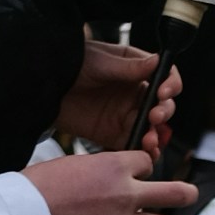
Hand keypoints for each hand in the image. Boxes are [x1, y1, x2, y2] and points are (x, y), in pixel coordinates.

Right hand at [40, 153, 199, 214]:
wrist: (26, 212)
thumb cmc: (42, 183)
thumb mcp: (76, 163)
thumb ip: (101, 170)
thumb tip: (109, 179)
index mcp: (115, 166)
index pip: (147, 163)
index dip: (142, 169)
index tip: (137, 174)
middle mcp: (125, 194)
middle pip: (174, 194)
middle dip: (185, 193)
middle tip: (188, 194)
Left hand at [56, 40, 170, 153]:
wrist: (45, 86)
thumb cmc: (71, 64)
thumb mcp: (100, 62)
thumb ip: (129, 66)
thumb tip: (157, 61)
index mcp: (136, 70)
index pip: (165, 77)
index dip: (170, 84)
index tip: (163, 92)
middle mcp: (135, 93)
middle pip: (162, 105)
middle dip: (163, 112)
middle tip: (154, 117)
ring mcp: (126, 115)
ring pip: (152, 128)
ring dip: (156, 135)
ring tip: (149, 141)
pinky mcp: (115, 133)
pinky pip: (135, 144)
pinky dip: (142, 151)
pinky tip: (144, 153)